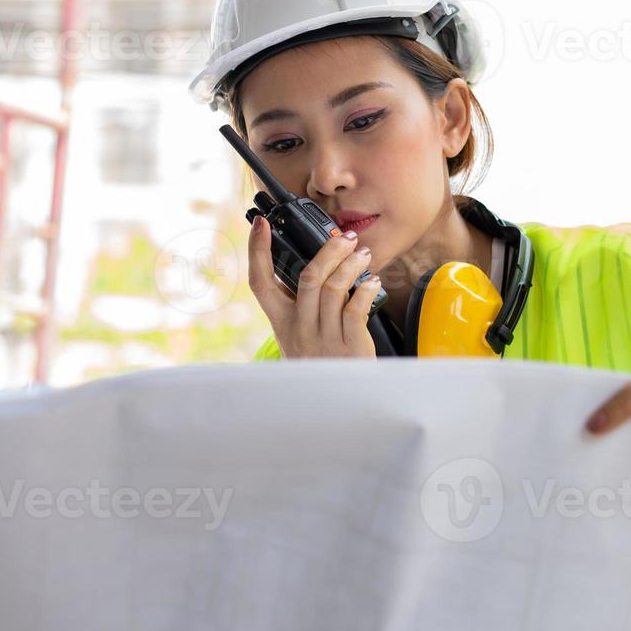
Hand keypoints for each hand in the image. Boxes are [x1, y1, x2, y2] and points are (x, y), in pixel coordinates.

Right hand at [247, 216, 380, 358]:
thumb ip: (303, 309)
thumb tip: (317, 269)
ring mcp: (323, 339)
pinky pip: (355, 309)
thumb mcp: (302, 339)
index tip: (261, 225)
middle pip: (307, 278)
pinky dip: (365, 289)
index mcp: (282, 325)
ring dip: (349, 265)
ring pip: (332, 289)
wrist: (341, 406)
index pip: (260, 284)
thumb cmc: (324, 365)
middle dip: (327, 251)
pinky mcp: (349, 347)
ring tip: (362, 254)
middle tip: (343, 238)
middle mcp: (299, 331)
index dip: (257, 252)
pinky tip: (373, 281)